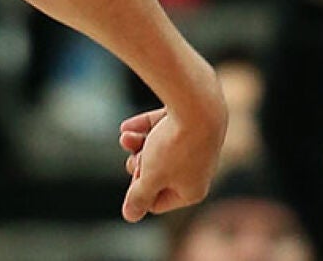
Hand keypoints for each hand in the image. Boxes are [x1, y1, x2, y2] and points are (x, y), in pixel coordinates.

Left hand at [117, 96, 226, 221]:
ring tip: (126, 137)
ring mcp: (193, 147)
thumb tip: (130, 216)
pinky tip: (126, 127)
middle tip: (137, 156)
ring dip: (135, 144)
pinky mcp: (188, 125)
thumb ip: (139, 196)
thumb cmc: (175, 146)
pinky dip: (142, 128)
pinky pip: (159, 130)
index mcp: (192, 191)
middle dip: (138, 164)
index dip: (139, 190)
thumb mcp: (151, 176)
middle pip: (154, 175)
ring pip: (154, 150)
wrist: (197, 106)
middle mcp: (196, 172)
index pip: (156, 203)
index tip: (138, 175)